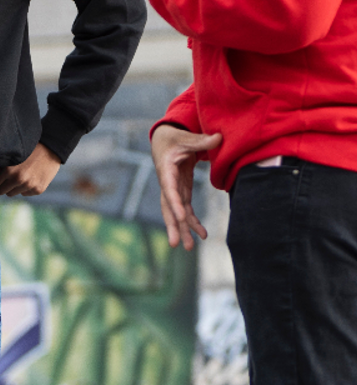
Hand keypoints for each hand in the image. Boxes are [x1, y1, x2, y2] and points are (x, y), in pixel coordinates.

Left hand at [0, 143, 61, 195]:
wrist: (50, 147)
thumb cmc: (28, 147)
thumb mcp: (11, 154)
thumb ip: (1, 165)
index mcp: (8, 170)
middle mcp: (18, 180)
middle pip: (2, 192)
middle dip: (3, 186)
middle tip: (6, 177)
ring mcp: (29, 186)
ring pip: (13, 193)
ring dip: (14, 187)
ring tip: (20, 174)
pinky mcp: (38, 189)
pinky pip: (25, 193)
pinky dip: (26, 187)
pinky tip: (30, 176)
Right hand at [151, 124, 221, 250]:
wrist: (164, 139)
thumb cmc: (174, 138)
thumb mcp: (186, 137)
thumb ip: (202, 140)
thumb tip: (220, 137)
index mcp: (166, 169)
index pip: (169, 188)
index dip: (174, 203)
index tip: (181, 217)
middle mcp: (167, 182)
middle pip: (168, 207)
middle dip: (173, 225)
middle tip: (175, 244)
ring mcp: (174, 188)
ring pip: (176, 212)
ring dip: (182, 229)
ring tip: (189, 247)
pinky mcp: (181, 190)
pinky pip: (185, 209)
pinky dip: (192, 221)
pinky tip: (202, 234)